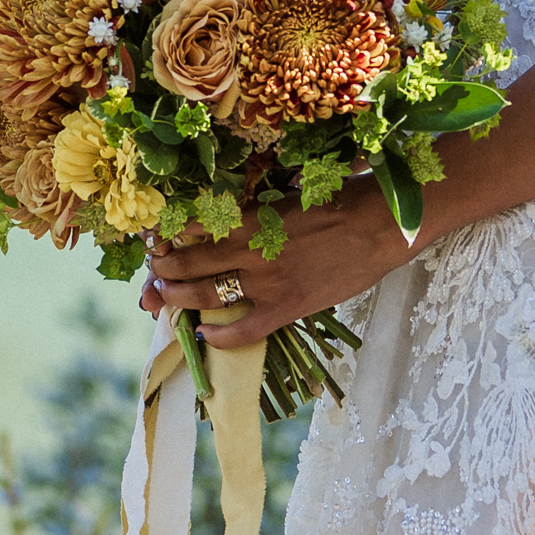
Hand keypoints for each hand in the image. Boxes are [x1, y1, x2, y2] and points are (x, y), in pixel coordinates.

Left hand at [139, 174, 410, 346]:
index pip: (195, 230)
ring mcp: (268, 283)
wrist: (380, 225)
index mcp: (251, 219)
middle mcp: (251, 252)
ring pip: (208, 296)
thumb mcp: (289, 197)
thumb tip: (232, 220)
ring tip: (164, 298)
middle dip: (166, 269)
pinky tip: (205, 335)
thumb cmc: (340, 200)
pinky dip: (220, 336)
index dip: (170, 237)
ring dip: (180, 298)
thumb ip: (258, 213)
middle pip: (192, 265)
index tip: (158, 239)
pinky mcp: (288, 308)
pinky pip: (245, 330)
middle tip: (154, 271)